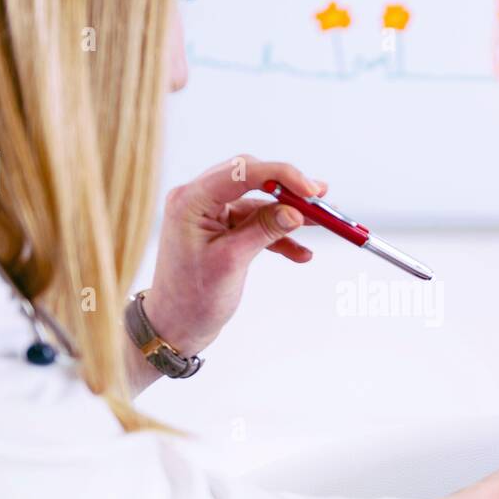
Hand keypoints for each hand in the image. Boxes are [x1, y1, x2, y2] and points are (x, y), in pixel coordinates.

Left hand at [142, 155, 325, 356]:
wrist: (175, 327)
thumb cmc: (192, 298)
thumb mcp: (232, 261)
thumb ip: (264, 230)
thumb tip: (296, 212)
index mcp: (191, 200)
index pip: (241, 171)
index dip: (280, 174)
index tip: (311, 189)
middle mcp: (198, 199)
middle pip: (252, 179)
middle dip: (288, 190)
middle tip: (320, 199)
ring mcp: (210, 214)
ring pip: (258, 203)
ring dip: (288, 214)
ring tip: (322, 222)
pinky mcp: (221, 230)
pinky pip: (255, 224)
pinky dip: (278, 236)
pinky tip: (301, 253)